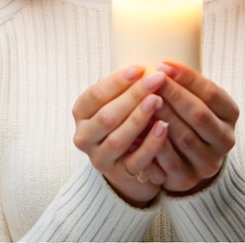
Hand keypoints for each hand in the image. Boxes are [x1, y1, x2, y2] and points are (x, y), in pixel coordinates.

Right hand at [72, 66, 170, 206]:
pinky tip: (164, 127)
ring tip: (158, 100)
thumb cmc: (123, 120)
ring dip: (139, 118)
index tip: (139, 69)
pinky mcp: (118, 175)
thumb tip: (147, 69)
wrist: (125, 162)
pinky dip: (150, 144)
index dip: (117, 82)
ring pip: (118, 139)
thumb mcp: (117, 101)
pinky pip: (135, 160)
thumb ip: (126, 87)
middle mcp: (84, 137)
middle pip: (107, 116)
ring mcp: (100, 158)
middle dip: (133, 96)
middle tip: (156, 80)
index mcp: (81, 113)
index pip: (95, 95)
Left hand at [153, 62, 238, 193]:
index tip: (163, 64)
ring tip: (144, 100)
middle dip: (172, 94)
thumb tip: (162, 65)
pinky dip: (155, 142)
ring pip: (184, 137)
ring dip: (162, 116)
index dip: (187, 77)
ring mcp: (209, 162)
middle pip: (198, 114)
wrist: (189, 159)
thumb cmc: (188, 117)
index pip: (210, 92)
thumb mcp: (196, 98)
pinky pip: (169, 160)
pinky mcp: (188, 178)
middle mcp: (225, 139)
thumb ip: (186, 85)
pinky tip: (141, 127)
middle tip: (151, 80)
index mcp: (230, 114)